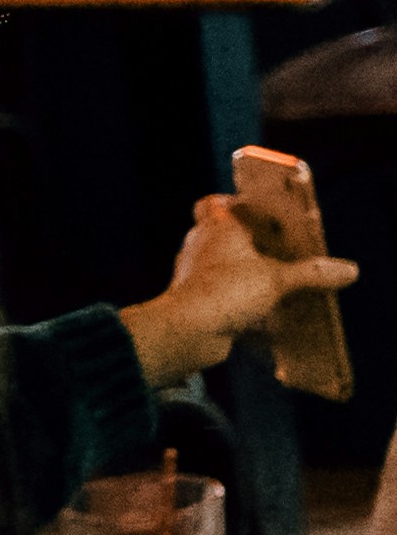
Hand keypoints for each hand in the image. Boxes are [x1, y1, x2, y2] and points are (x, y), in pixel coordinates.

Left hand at [125, 190, 357, 386]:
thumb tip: (348, 271)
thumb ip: (313, 273)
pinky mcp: (194, 299)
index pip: (213, 203)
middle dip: (248, 242)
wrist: (186, 331)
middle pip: (221, 235)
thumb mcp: (279, 279)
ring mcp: (193, 273)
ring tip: (277, 282)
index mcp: (216, 227)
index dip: (231, 203)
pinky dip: (238, 300)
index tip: (256, 211)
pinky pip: (219, 294)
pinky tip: (262, 313)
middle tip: (279, 249)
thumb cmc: (226, 292)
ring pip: (220, 265)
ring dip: (244, 273)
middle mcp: (200, 246)